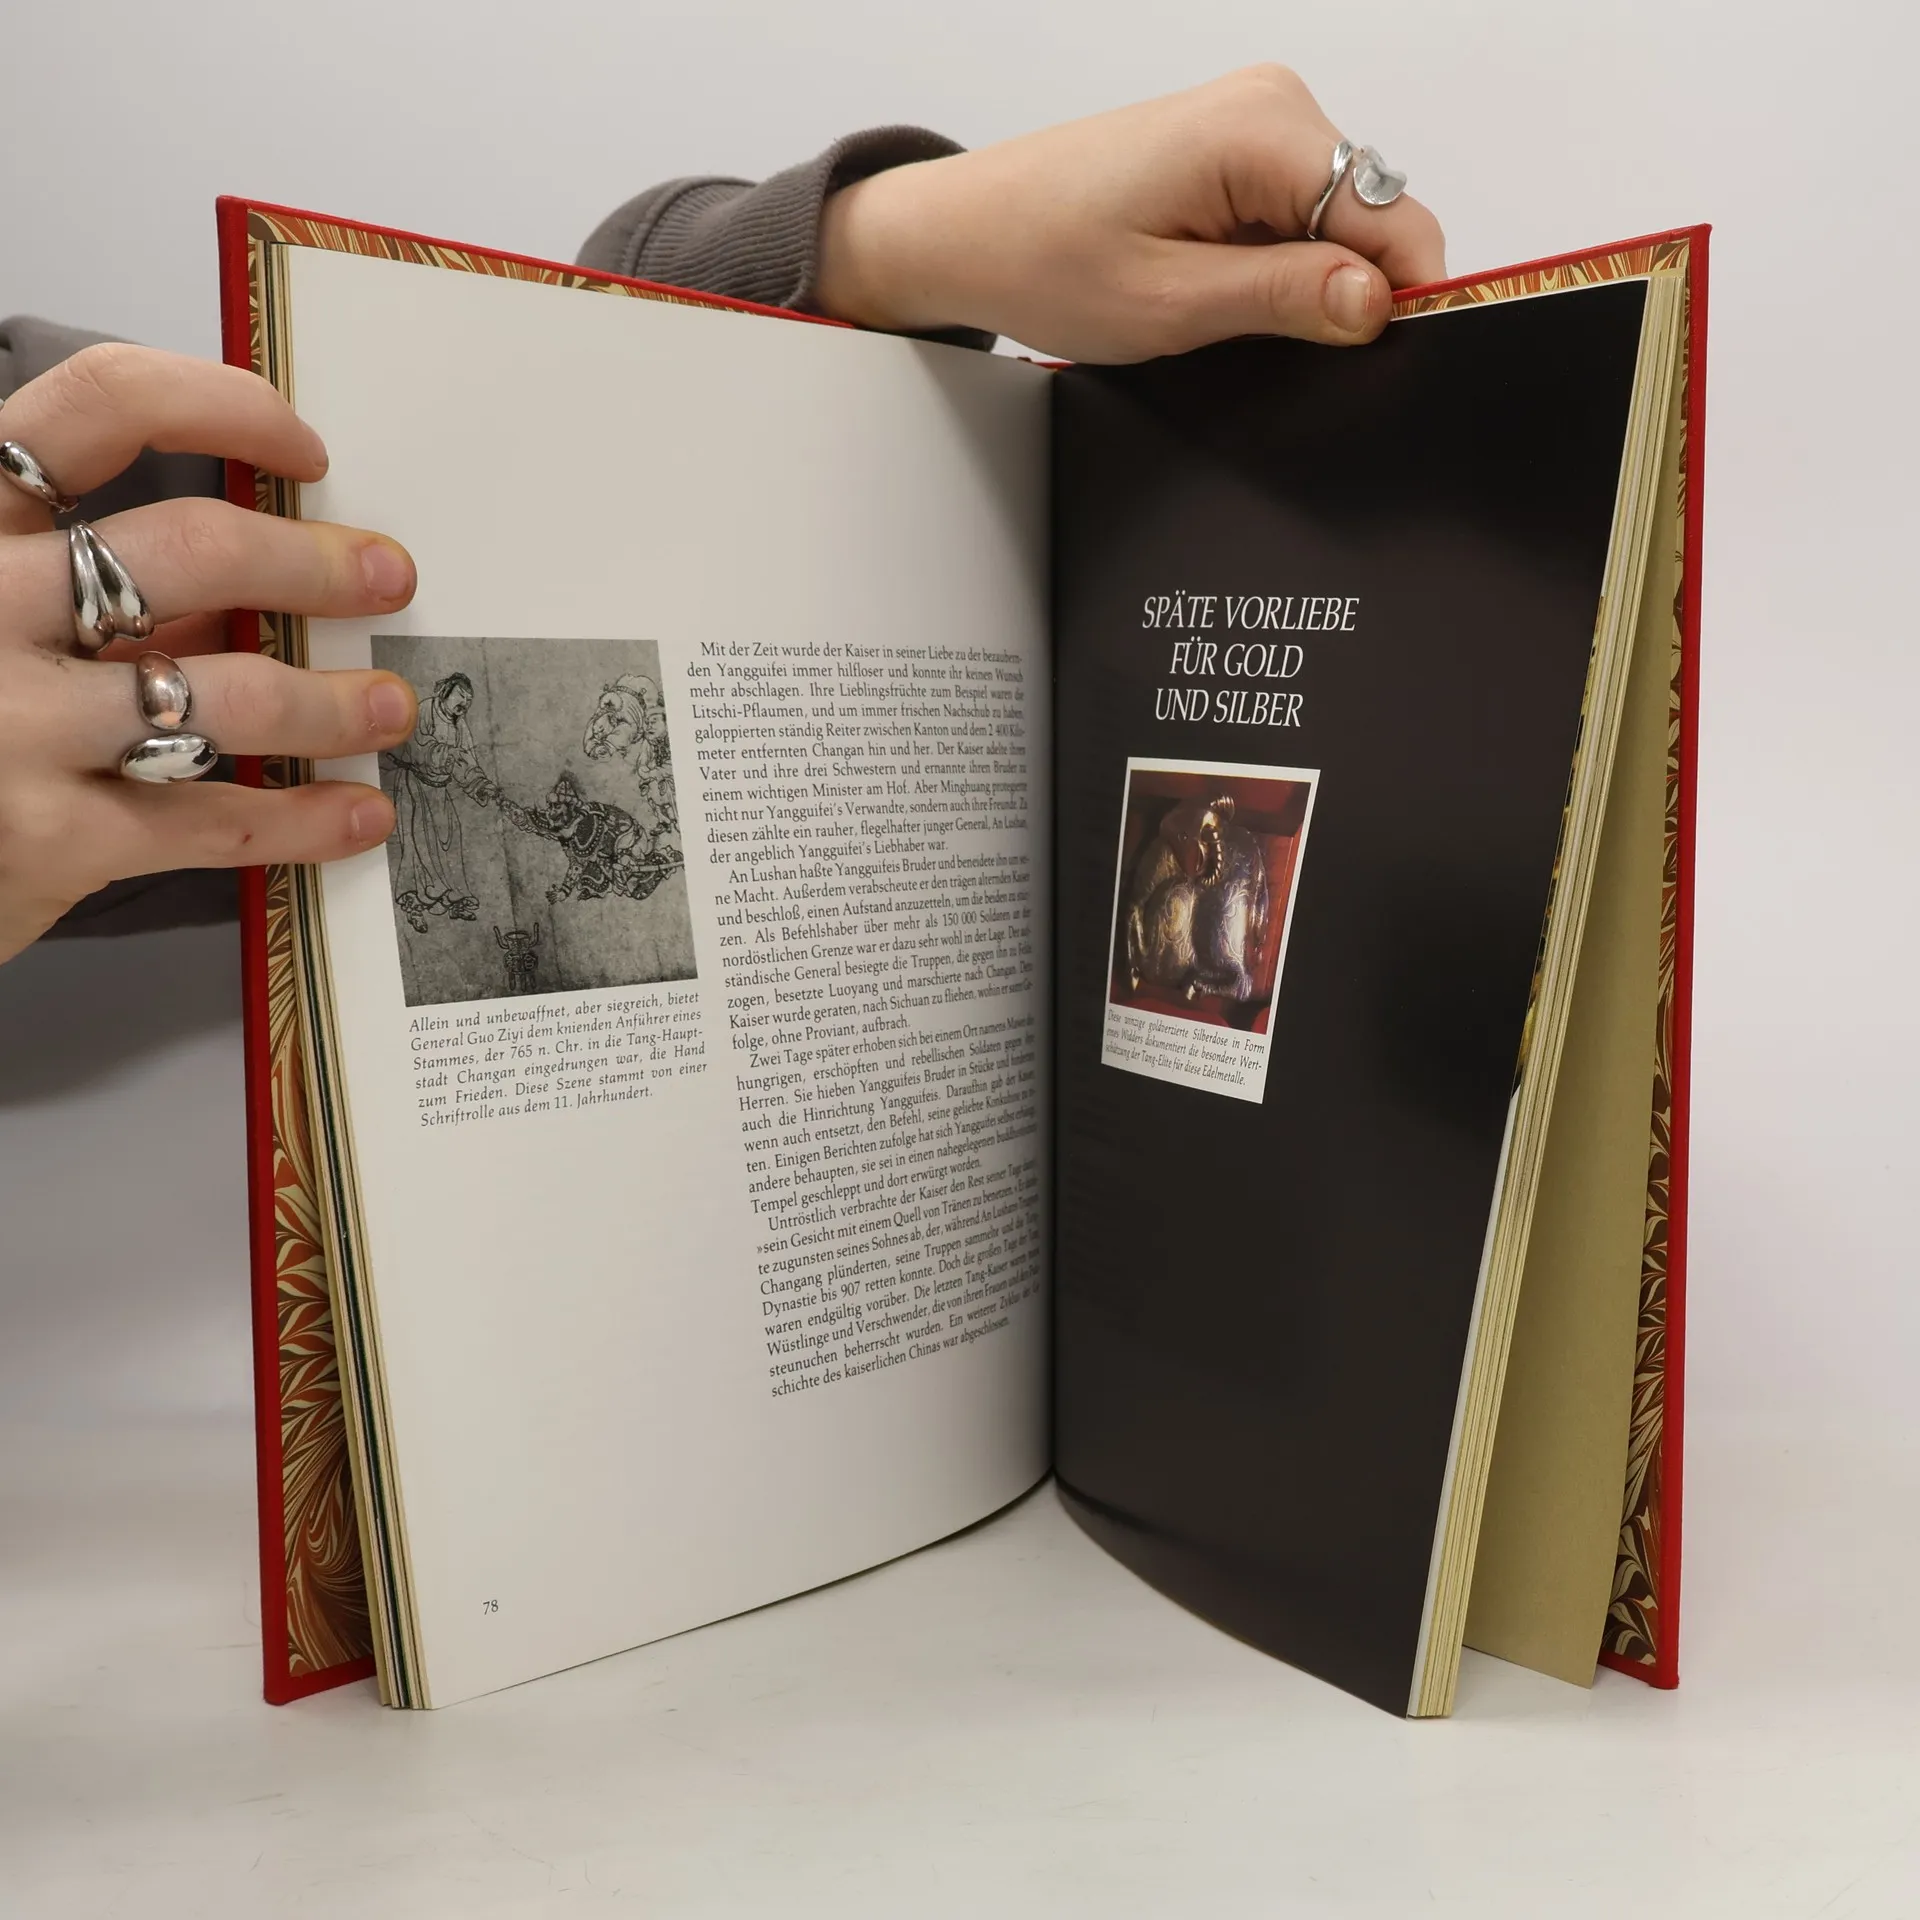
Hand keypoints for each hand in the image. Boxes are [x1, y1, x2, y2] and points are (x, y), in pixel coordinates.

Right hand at [0, 344, 420, 961]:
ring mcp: (10, 722)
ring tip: (388, 705)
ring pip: (224, 693)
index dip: (225, 407)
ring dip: (333, 700)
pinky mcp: (47, 838)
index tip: (305, 449)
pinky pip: (216, 822)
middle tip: (388, 577)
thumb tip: (252, 569)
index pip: (98, 404)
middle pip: (189, 547)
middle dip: (316, 562)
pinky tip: (359, 812)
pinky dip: (307, 819)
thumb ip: (75, 577)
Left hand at [816, 66, 1445, 361]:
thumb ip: (1285, 300)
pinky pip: (1296, 214)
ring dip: (1298, 280)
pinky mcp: (1237, 145)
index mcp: (1261, 129)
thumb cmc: (1041, 259)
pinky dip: (1271, 262)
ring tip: (1215, 306)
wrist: (968, 231)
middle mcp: (1270, 104)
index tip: (1373, 357)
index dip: (1399, 298)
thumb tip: (1379, 302)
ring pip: (1337, 221)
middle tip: (1260, 341)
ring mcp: (1256, 119)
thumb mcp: (1170, 305)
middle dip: (1343, 290)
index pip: (1395, 218)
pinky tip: (1212, 285)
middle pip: (1373, 217)